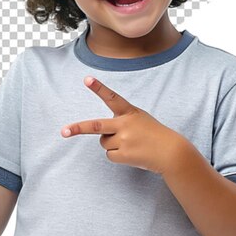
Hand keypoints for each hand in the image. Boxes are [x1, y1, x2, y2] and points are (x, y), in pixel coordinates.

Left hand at [61, 76, 182, 174]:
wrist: (171, 152)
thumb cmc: (153, 133)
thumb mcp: (139, 119)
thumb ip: (121, 121)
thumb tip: (101, 135)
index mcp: (129, 112)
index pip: (112, 97)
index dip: (99, 88)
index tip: (87, 79)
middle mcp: (125, 124)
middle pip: (95, 126)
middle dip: (78, 128)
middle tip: (64, 131)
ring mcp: (123, 140)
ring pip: (104, 142)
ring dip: (113, 145)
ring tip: (131, 145)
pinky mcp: (123, 155)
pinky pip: (109, 155)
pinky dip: (118, 156)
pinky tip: (132, 154)